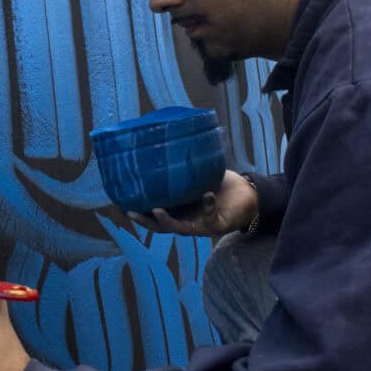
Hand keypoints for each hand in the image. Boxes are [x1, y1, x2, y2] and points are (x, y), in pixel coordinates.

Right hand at [128, 170, 258, 236]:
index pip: (155, 214)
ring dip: (168, 221)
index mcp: (181, 210)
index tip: (121, 205)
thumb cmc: (222, 184)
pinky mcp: (218, 225)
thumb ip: (186, 166)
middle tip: (131, 212)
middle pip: (161, 227)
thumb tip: (170, 141)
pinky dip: (208, 205)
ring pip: (180, 229)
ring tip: (158, 210)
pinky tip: (207, 194)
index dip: (138, 212)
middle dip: (145, 221)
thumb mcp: (200, 175)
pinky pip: (210, 216)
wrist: (249, 195)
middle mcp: (188, 221)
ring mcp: (201, 225)